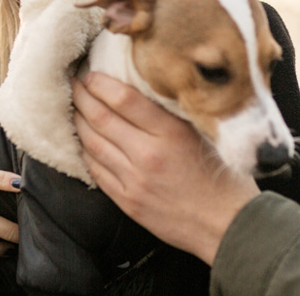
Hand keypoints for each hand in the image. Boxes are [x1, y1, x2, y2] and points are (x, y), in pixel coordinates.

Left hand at [72, 72, 259, 264]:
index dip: (100, 83)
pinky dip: (86, 153)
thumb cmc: (222, 177)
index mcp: (170, 133)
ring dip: (78, 123)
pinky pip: (97, 172)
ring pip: (93, 144)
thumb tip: (142, 90)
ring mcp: (134, 180)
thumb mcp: (204, 134)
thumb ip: (173, 114)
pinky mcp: (128, 201)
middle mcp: (148, 154)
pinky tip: (83, 142)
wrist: (226, 225)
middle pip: (101, 119)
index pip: (123, 99)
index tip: (90, 74)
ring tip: (74, 108)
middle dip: (82, 98)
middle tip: (73, 84)